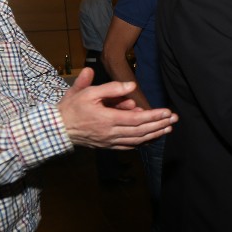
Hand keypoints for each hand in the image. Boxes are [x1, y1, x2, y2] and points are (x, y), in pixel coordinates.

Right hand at [58, 69, 177, 148]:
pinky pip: (128, 146)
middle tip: (174, 119)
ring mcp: (109, 142)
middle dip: (159, 125)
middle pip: (140, 131)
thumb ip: (110, 88)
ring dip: (154, 135)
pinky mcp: (107, 146)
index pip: (136, 119)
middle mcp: (110, 133)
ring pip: (136, 141)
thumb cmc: (71, 108)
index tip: (167, 112)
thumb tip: (130, 86)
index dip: (153, 116)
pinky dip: (142, 143)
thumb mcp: (87, 92)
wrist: (56, 128)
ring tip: (168, 129)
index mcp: (106, 119)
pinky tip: (151, 139)